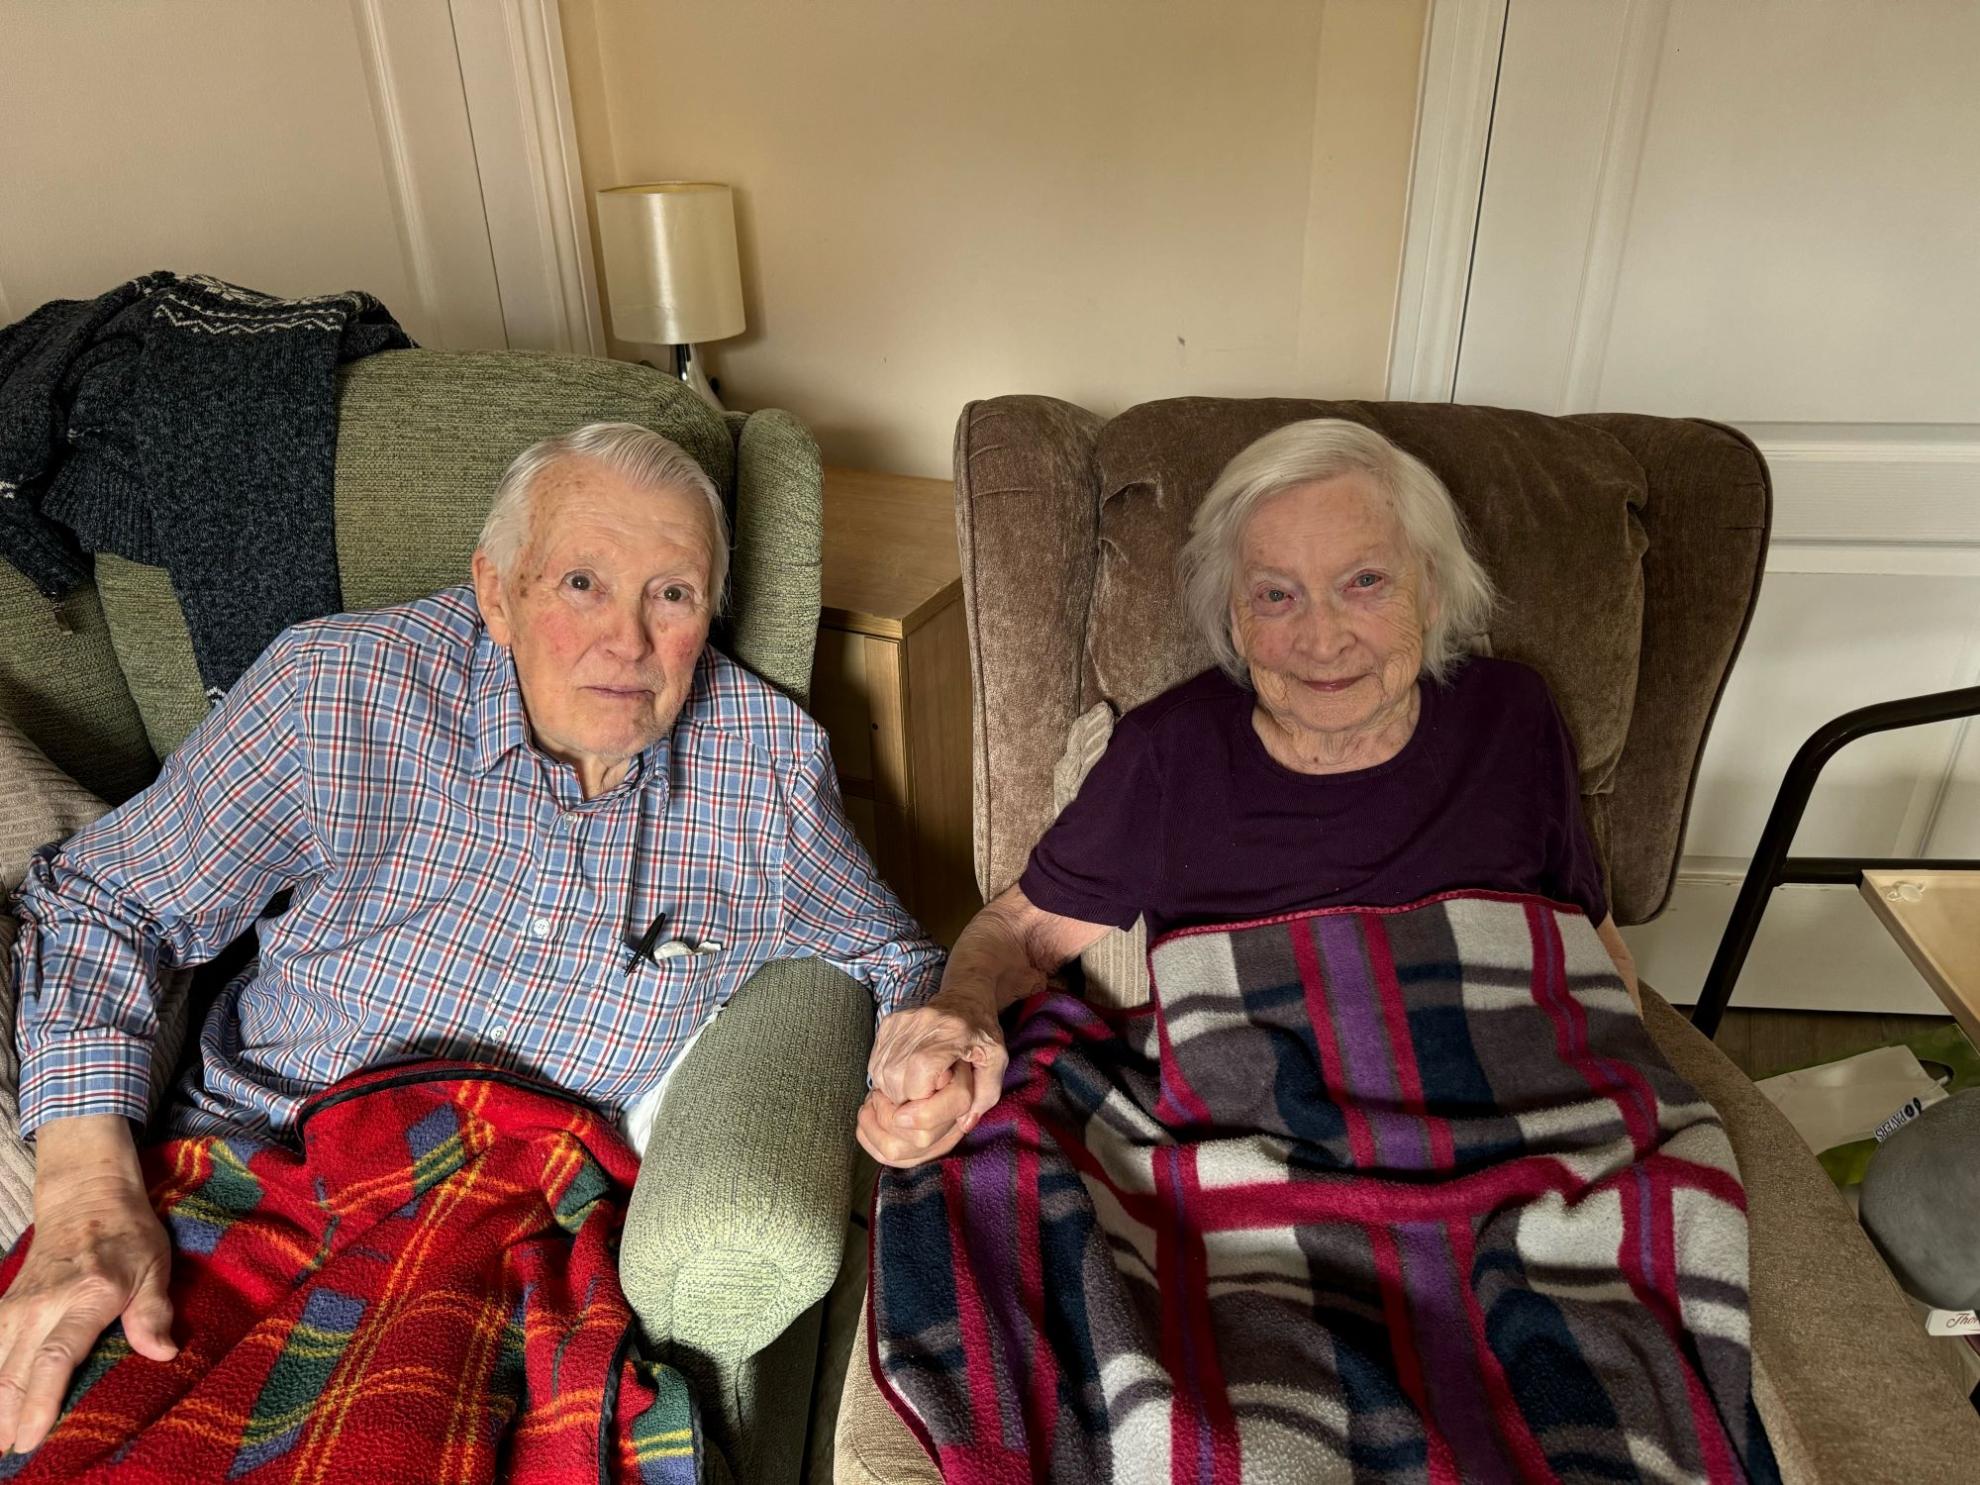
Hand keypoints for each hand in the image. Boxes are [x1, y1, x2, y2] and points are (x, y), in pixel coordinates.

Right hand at [0, 1117, 175, 1455]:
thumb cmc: (128, 1235)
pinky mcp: (6, 1304)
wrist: (86, 1197)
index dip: (41, 1400)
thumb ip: (154, 1311)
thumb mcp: (155, 1266)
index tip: (32, 1437)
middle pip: (16, 1370)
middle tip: (13, 1454)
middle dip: (9, 1417)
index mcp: (87, 1296)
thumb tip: (162, 1354)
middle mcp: (44, 1304)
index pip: (56, 1357)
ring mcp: (19, 1304)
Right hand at [858, 991, 1007, 1167]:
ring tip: (921, 1080)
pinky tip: (908, 1070)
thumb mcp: (996, 1062)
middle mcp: (921, 1024)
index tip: (939, 1093)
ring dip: (898, 1090)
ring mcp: (900, 1022)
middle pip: (895, 1084)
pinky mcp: (888, 1023)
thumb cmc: (982, 1033)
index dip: (926, 1099)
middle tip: (931, 1090)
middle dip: (911, 1100)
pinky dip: (889, 1076)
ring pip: (881, 1076)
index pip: (919, 1080)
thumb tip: (964, 1124)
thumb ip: (985, 1095)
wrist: (965, 997)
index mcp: (951, 1033)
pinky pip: (875, 1064)